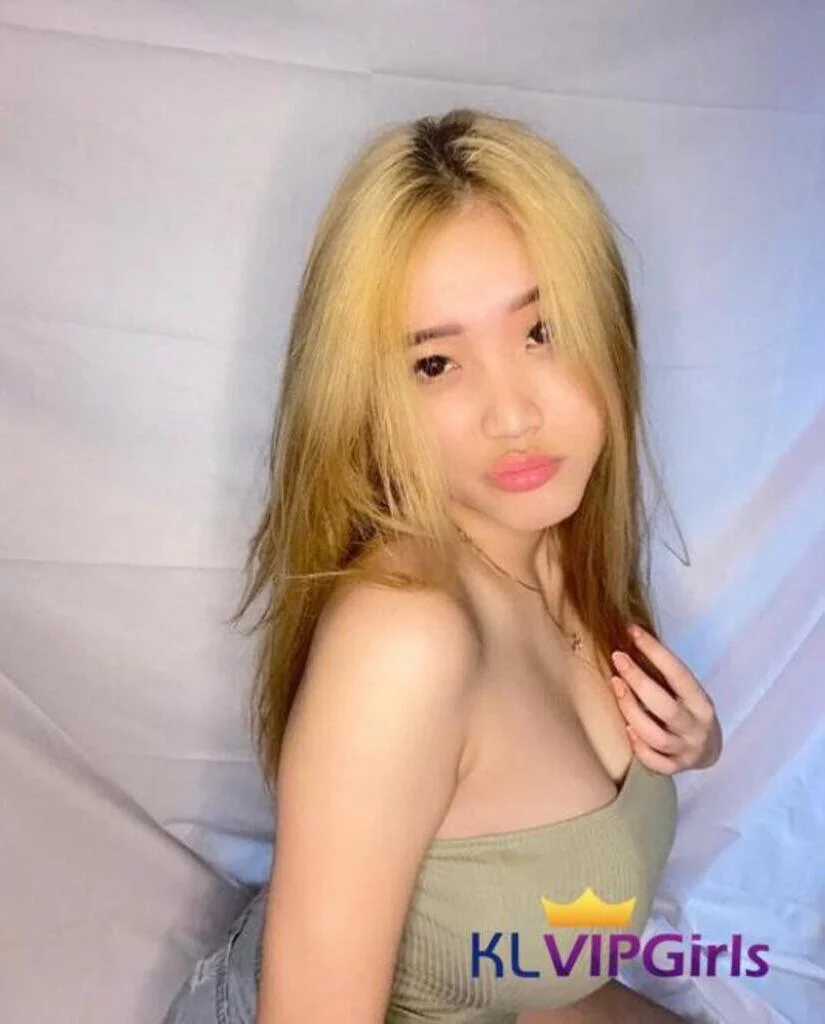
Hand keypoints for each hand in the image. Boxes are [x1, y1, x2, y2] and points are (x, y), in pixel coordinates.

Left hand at [609, 624, 721, 774]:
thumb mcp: (687, 692)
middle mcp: (697, 728)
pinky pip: (656, 763)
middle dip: (638, 680)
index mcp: (702, 703)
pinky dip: (640, 748)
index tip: (632, 632)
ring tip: (616, 686)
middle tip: (618, 658)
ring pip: (656, 737)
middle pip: (665, 707)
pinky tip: (627, 729)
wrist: (710, 750)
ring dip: (632, 711)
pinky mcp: (676, 768)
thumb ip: (665, 675)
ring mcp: (686, 750)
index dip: (655, 652)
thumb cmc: (689, 711)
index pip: (679, 674)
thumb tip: (631, 638)